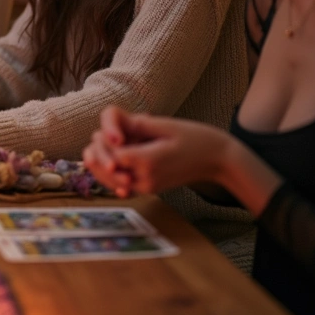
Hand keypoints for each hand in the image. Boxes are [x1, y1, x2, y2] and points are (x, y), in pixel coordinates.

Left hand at [82, 106, 230, 196]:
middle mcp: (145, 179)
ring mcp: (147, 188)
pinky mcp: (149, 190)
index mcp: (148, 161)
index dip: (105, 141)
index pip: (111, 154)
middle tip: (96, 140)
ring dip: (100, 167)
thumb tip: (112, 126)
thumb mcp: (165, 125)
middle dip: (98, 154)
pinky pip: (121, 186)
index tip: (111, 131)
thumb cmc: (196, 138)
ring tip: (95, 151)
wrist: (219, 160)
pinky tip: (106, 164)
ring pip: (110, 182)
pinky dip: (110, 176)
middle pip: (107, 171)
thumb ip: (136, 126)